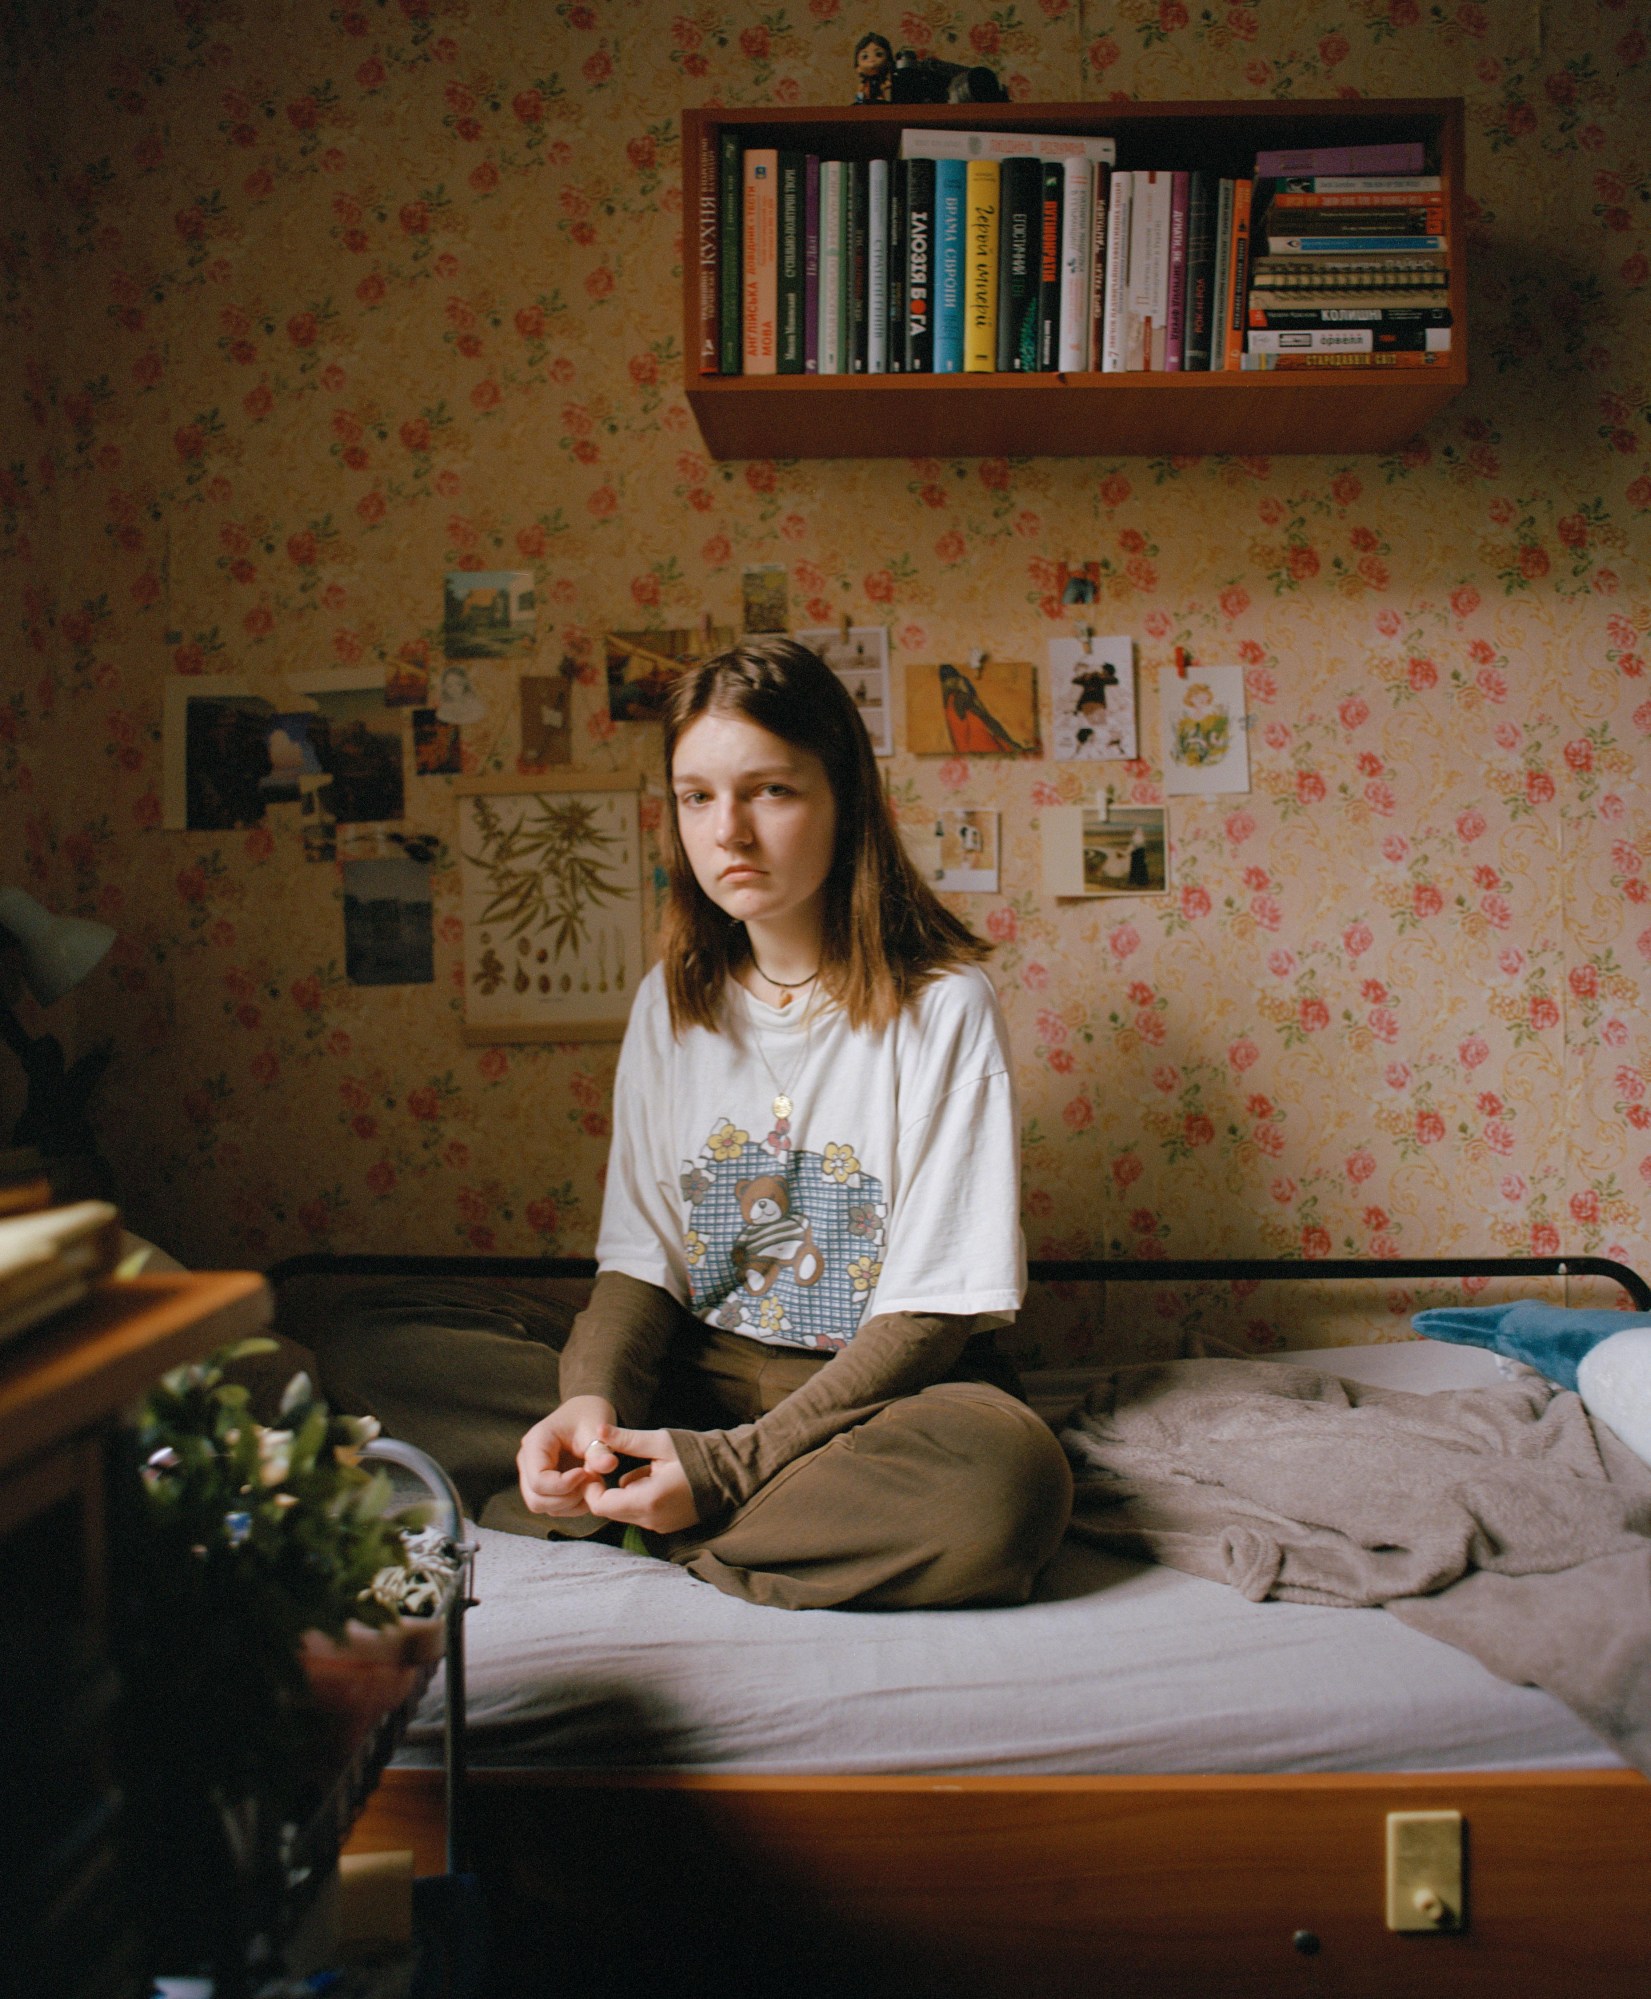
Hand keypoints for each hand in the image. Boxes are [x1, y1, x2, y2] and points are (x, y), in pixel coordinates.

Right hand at [516, 1395, 617, 1517]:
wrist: (585, 1412)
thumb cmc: (588, 1416)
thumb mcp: (595, 1428)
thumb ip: (600, 1450)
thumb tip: (610, 1465)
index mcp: (535, 1443)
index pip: (538, 1480)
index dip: (564, 1485)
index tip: (586, 1473)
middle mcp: (527, 1461)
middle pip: (535, 1499)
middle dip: (566, 1498)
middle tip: (591, 1481)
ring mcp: (532, 1474)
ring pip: (542, 1506)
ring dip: (570, 1504)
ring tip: (592, 1484)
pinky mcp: (543, 1485)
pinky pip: (551, 1506)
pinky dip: (571, 1505)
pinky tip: (588, 1490)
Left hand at [583, 1424, 700, 1534]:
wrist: (733, 1473)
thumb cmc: (698, 1453)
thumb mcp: (661, 1442)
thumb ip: (626, 1440)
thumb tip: (598, 1431)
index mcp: (647, 1500)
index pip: (601, 1505)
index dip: (592, 1487)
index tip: (594, 1468)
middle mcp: (652, 1519)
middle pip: (612, 1510)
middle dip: (605, 1490)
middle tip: (610, 1464)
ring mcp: (661, 1525)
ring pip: (626, 1512)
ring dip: (625, 1492)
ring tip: (642, 1467)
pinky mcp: (669, 1525)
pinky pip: (642, 1514)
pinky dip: (639, 1498)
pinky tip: (654, 1477)